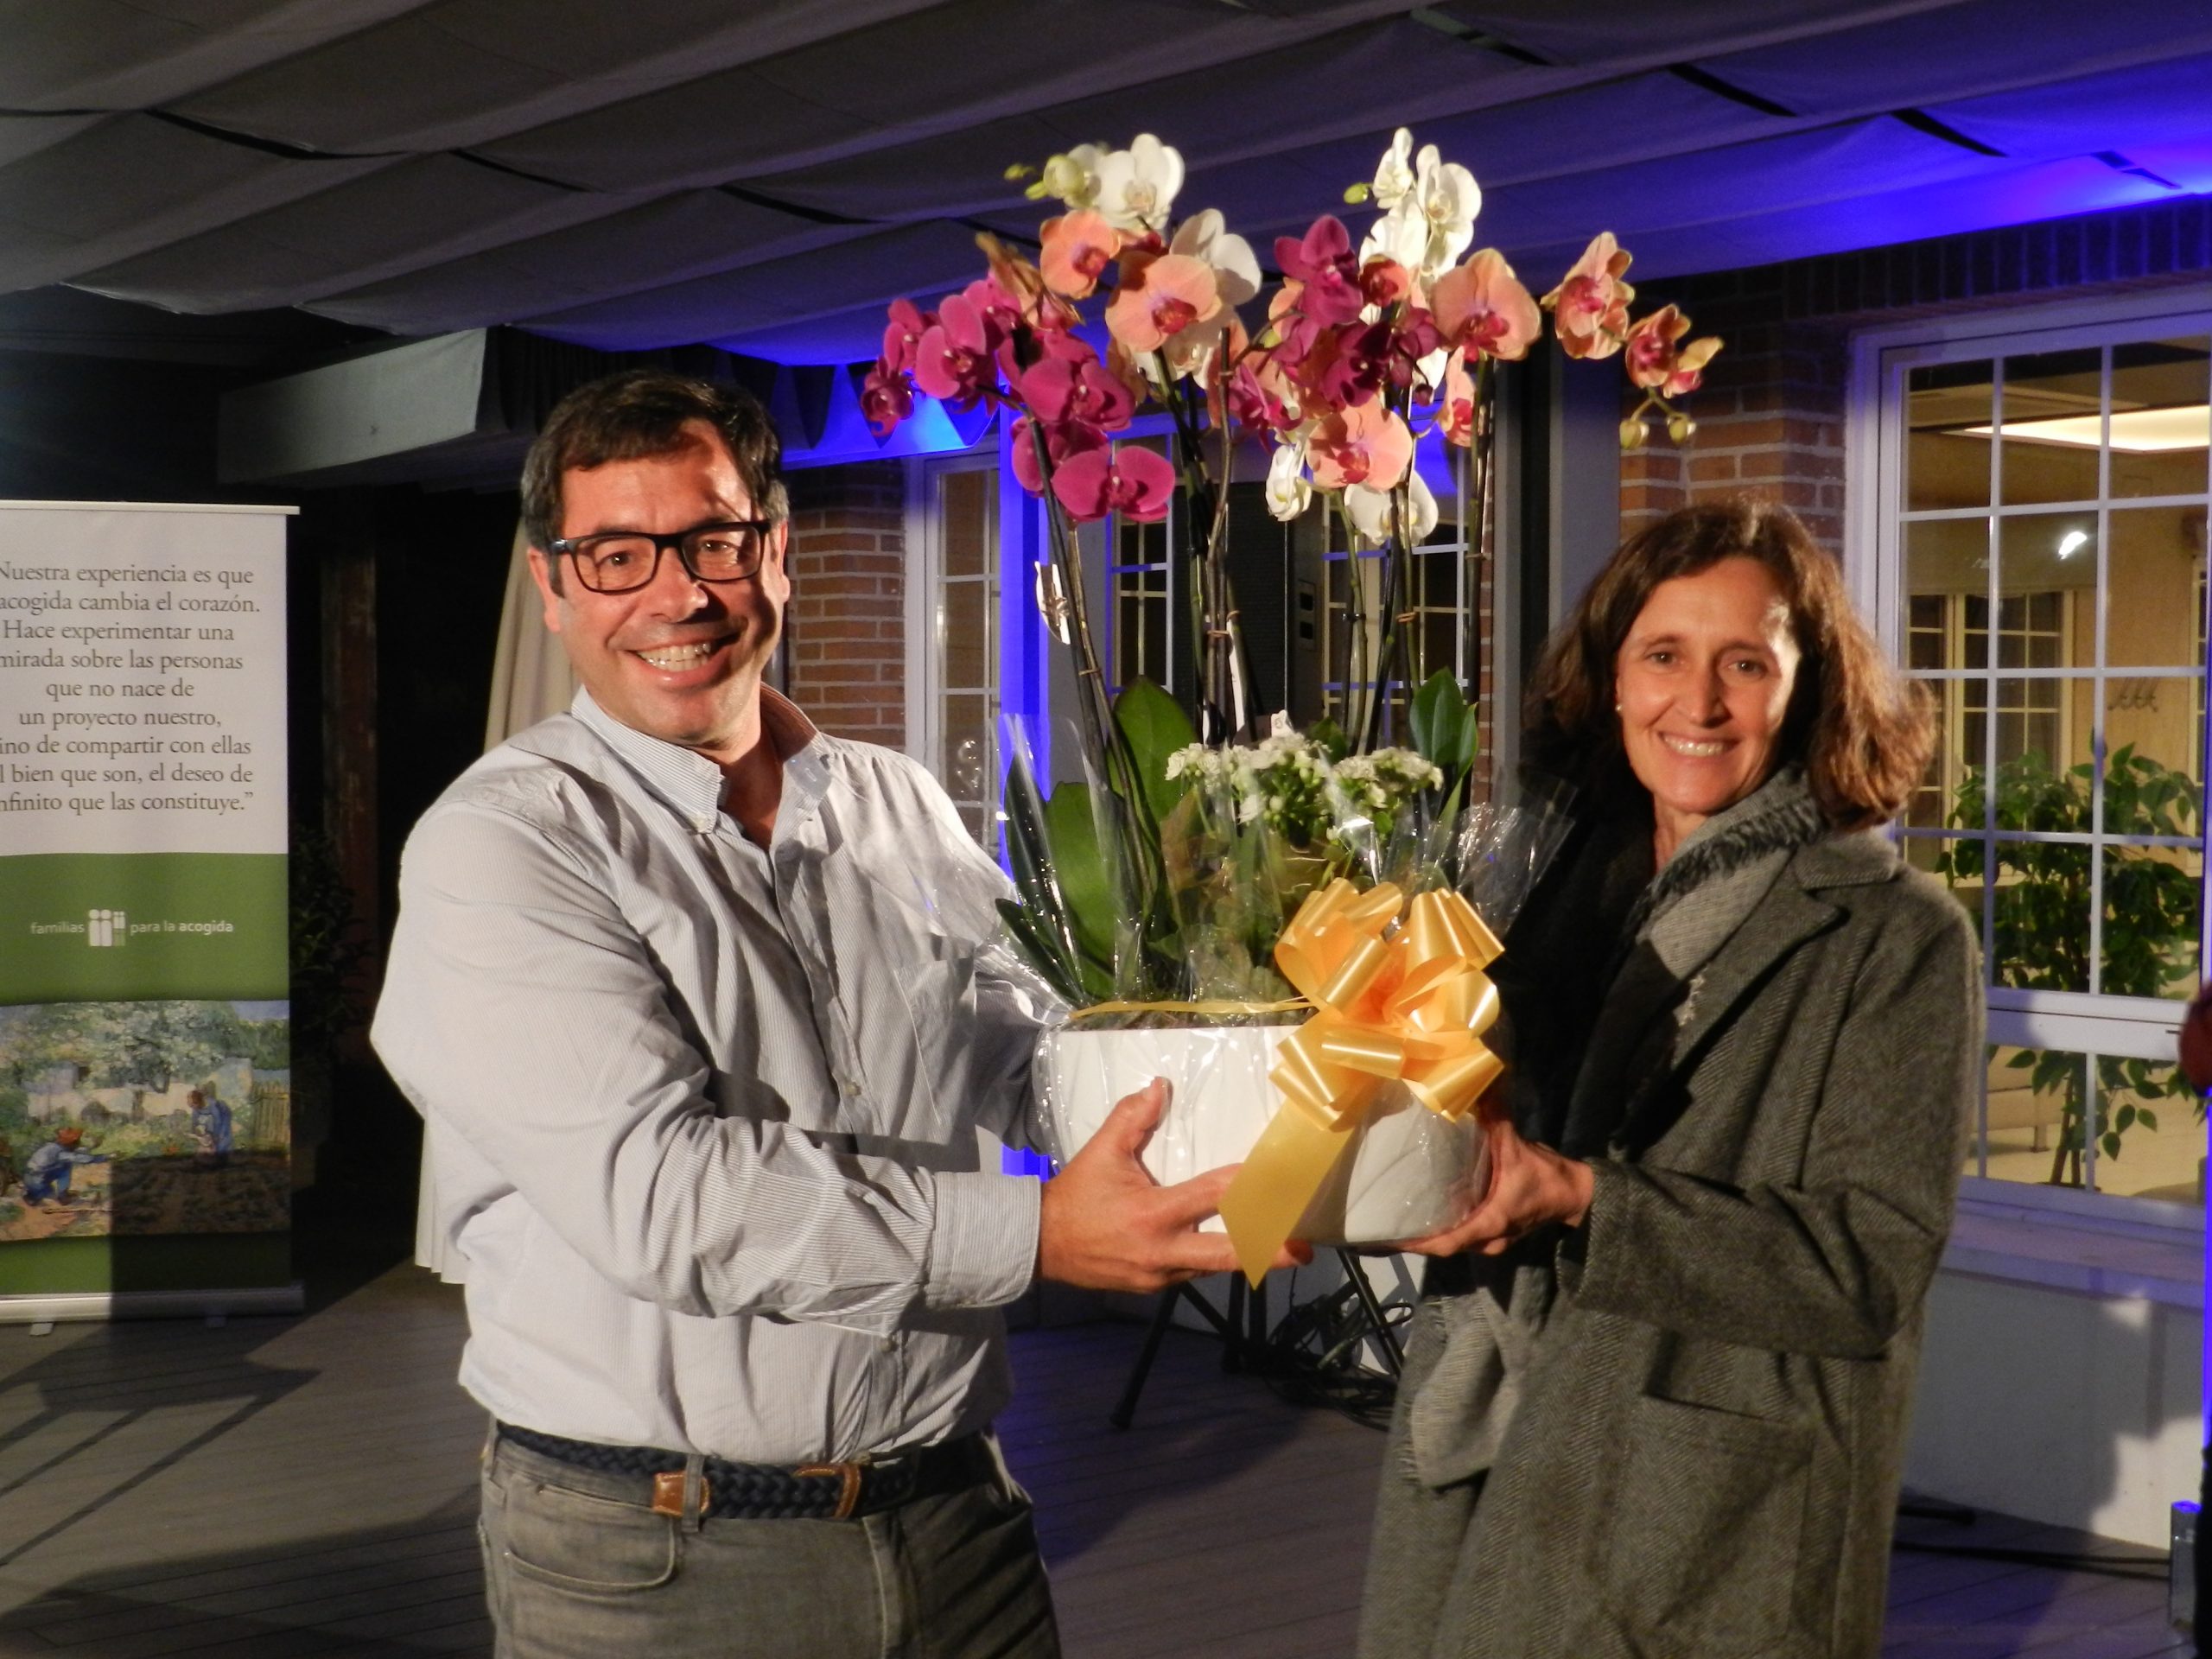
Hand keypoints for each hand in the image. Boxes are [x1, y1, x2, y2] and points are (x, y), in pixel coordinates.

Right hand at [1038, 1078, 1308, 1291]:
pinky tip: (1234, 1250)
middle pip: (1226, 1255)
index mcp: (1151, 1213)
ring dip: (1244, 1256)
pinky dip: (1211, 1260)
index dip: (1243, 1189)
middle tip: (1302, 1248)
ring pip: (1212, 1266)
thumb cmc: (1075, 1196)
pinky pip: (1191, 1273)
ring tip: (1283, 1248)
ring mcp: (1159, 1276)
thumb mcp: (1101, 1152)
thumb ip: (1131, 1118)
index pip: (1208, 1198)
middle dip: (1267, 1251)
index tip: (1274, 1182)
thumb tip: (1159, 1086)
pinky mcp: (1154, 1288)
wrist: (1040, 1245)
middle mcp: (1161, 1250)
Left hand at [1394, 1113, 1592, 1257]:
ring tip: (1396, 1223)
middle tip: (1384, 1227)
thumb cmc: (1544, 1174)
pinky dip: (1442, 1231)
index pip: (1448, 1241)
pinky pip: (1462, 1237)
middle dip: (1415, 1240)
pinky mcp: (1494, 1235)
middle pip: (1444, 1246)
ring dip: (1427, 1237)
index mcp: (1491, 1221)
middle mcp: (1489, 1238)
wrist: (1573, 1194)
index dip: (1419, 1243)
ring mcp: (1492, 1241)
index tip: (1392, 1238)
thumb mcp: (1516, 1145)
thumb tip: (1470, 1091)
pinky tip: (1424, 1217)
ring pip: (1453, 1244)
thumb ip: (1493, 1118)